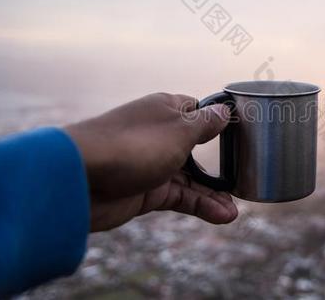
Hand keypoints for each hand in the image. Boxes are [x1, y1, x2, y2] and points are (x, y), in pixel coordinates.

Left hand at [64, 93, 237, 231]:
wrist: (80, 179)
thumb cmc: (133, 145)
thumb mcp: (179, 130)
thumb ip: (206, 123)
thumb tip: (224, 109)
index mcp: (167, 110)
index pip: (199, 112)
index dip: (219, 121)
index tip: (242, 133)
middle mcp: (161, 135)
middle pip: (198, 149)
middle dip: (220, 164)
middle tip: (243, 177)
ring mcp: (153, 164)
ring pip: (191, 179)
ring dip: (212, 194)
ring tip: (234, 210)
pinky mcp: (147, 191)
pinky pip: (180, 197)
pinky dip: (200, 206)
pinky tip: (222, 215)